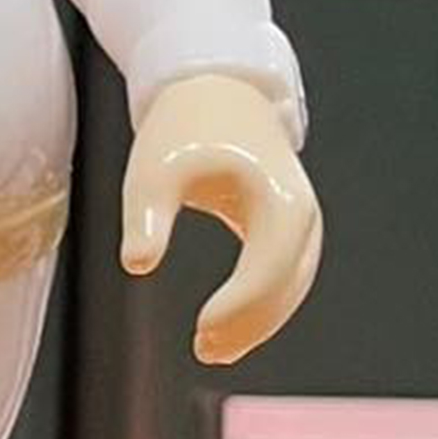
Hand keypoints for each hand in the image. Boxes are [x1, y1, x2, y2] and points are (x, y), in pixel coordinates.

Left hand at [119, 73, 321, 365]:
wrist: (214, 89)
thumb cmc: (182, 128)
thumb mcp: (153, 169)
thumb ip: (147, 217)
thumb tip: (136, 263)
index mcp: (278, 198)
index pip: (267, 268)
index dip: (238, 306)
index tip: (200, 329)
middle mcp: (301, 212)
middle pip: (286, 285)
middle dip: (249, 323)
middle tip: (204, 349)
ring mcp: (300, 219)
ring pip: (290, 287)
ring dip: (258, 322)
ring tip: (213, 349)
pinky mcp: (287, 225)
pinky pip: (284, 276)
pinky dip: (261, 304)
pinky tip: (227, 328)